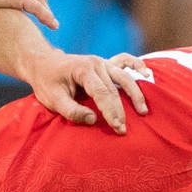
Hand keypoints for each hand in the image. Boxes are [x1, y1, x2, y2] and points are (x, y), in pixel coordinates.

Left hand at [25, 51, 151, 133]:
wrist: (44, 64)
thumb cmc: (47, 83)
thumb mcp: (53, 100)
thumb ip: (72, 111)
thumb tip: (94, 120)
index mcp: (83, 69)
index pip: (102, 92)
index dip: (110, 111)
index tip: (116, 127)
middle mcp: (96, 63)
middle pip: (114, 89)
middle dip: (120, 111)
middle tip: (122, 130)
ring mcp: (103, 62)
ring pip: (124, 77)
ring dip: (135, 94)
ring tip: (142, 112)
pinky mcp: (106, 64)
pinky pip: (125, 61)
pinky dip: (137, 65)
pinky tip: (147, 74)